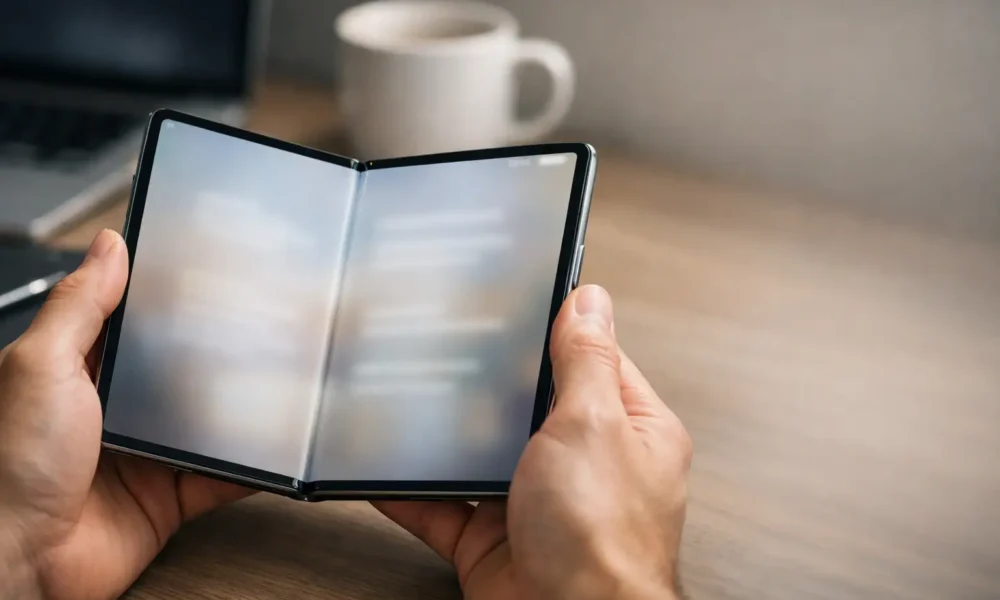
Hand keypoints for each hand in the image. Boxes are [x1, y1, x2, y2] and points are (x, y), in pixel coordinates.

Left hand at [0, 230, 250, 599]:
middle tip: (262, 325)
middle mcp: (117, 409)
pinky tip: (274, 450)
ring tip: (279, 380)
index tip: (212, 273)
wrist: (21, 563)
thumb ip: (79, 307)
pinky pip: (222, 477)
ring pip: (209, 422)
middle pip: (182, 371)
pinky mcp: (170, 498)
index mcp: (81, 371)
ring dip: (239, 409)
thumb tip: (109, 247)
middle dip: (218, 354)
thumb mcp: (42, 366)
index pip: (135, 323)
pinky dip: (250, 468)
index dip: (170, 299)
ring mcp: (147, 454)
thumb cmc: (8, 467)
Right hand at [374, 284, 691, 599]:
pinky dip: (411, 492)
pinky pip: (444, 506)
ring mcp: (538, 504)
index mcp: (630, 430)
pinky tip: (384, 470)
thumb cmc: (603, 541)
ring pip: (483, 455)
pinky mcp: (494, 540)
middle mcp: (588, 466)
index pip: (593, 361)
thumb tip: (590, 301)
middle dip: (491, 383)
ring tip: (409, 396)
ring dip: (448, 436)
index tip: (515, 301)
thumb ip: (585, 360)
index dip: (556, 331)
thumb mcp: (593, 424)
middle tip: (449, 343)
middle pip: (531, 406)